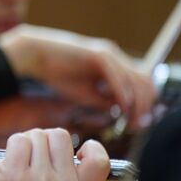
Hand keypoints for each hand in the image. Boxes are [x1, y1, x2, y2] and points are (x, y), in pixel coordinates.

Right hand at [0, 24, 155, 125]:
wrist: (35, 55)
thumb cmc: (57, 73)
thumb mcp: (86, 93)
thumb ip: (106, 100)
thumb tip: (123, 111)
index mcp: (114, 64)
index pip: (140, 84)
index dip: (144, 104)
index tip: (137, 122)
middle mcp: (116, 57)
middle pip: (144, 82)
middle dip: (145, 106)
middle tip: (137, 125)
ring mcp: (109, 54)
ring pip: (136, 80)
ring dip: (137, 103)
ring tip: (131, 120)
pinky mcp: (99, 55)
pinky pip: (118, 77)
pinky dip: (123, 94)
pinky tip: (122, 108)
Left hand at [0, 129, 110, 180]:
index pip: (100, 161)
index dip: (90, 148)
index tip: (76, 153)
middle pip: (61, 136)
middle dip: (46, 141)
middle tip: (35, 160)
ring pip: (38, 135)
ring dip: (27, 142)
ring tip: (21, 164)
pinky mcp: (14, 175)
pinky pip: (20, 139)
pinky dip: (13, 144)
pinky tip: (8, 162)